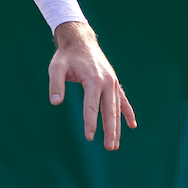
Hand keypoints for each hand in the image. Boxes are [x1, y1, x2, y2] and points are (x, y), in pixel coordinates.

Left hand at [49, 20, 135, 150]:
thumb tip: (55, 102)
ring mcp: (113, 82)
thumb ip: (55, 84)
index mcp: (93, 79)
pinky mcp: (114, 82)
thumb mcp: (56, 67)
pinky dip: (127, 112)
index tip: (89, 137)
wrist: (81, 40)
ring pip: (116, 108)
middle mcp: (107, 81)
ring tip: (115, 144)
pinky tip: (132, 125)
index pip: (92, 105)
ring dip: (117, 127)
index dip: (90, 122)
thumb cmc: (66, 56)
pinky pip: (122, 100)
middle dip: (110, 130)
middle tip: (110, 148)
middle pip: (109, 110)